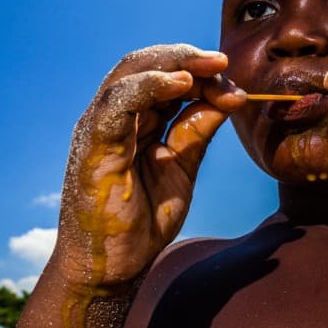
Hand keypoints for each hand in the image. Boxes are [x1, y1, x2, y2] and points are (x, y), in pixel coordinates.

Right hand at [54, 45, 244, 287]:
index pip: (164, 78)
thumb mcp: (180, 169)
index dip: (200, 73)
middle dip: (187, 57)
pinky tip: (179, 83)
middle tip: (223, 61)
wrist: (111, 270)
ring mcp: (100, 129)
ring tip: (207, 66)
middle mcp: (114, 118)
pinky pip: (117, 104)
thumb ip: (198, 132)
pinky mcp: (93, 147)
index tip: (234, 86)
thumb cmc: (140, 223)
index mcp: (134, 121)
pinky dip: (148, 86)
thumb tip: (231, 97)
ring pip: (129, 74)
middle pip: (145, 65)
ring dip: (172, 63)